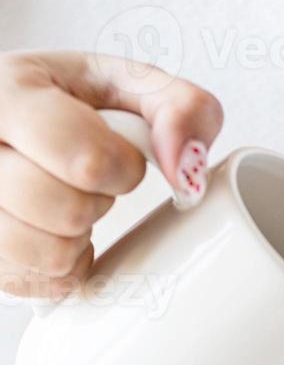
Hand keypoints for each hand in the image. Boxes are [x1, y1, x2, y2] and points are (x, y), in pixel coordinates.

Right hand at [0, 51, 221, 298]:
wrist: (3, 117)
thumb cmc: (66, 100)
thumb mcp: (130, 82)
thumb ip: (184, 109)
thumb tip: (185, 168)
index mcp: (6, 93)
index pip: (88, 161)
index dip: (125, 170)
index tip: (122, 157)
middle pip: (67, 211)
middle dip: (98, 200)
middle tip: (87, 178)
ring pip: (50, 255)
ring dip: (78, 236)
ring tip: (66, 200)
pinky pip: (38, 282)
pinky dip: (60, 264)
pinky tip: (49, 228)